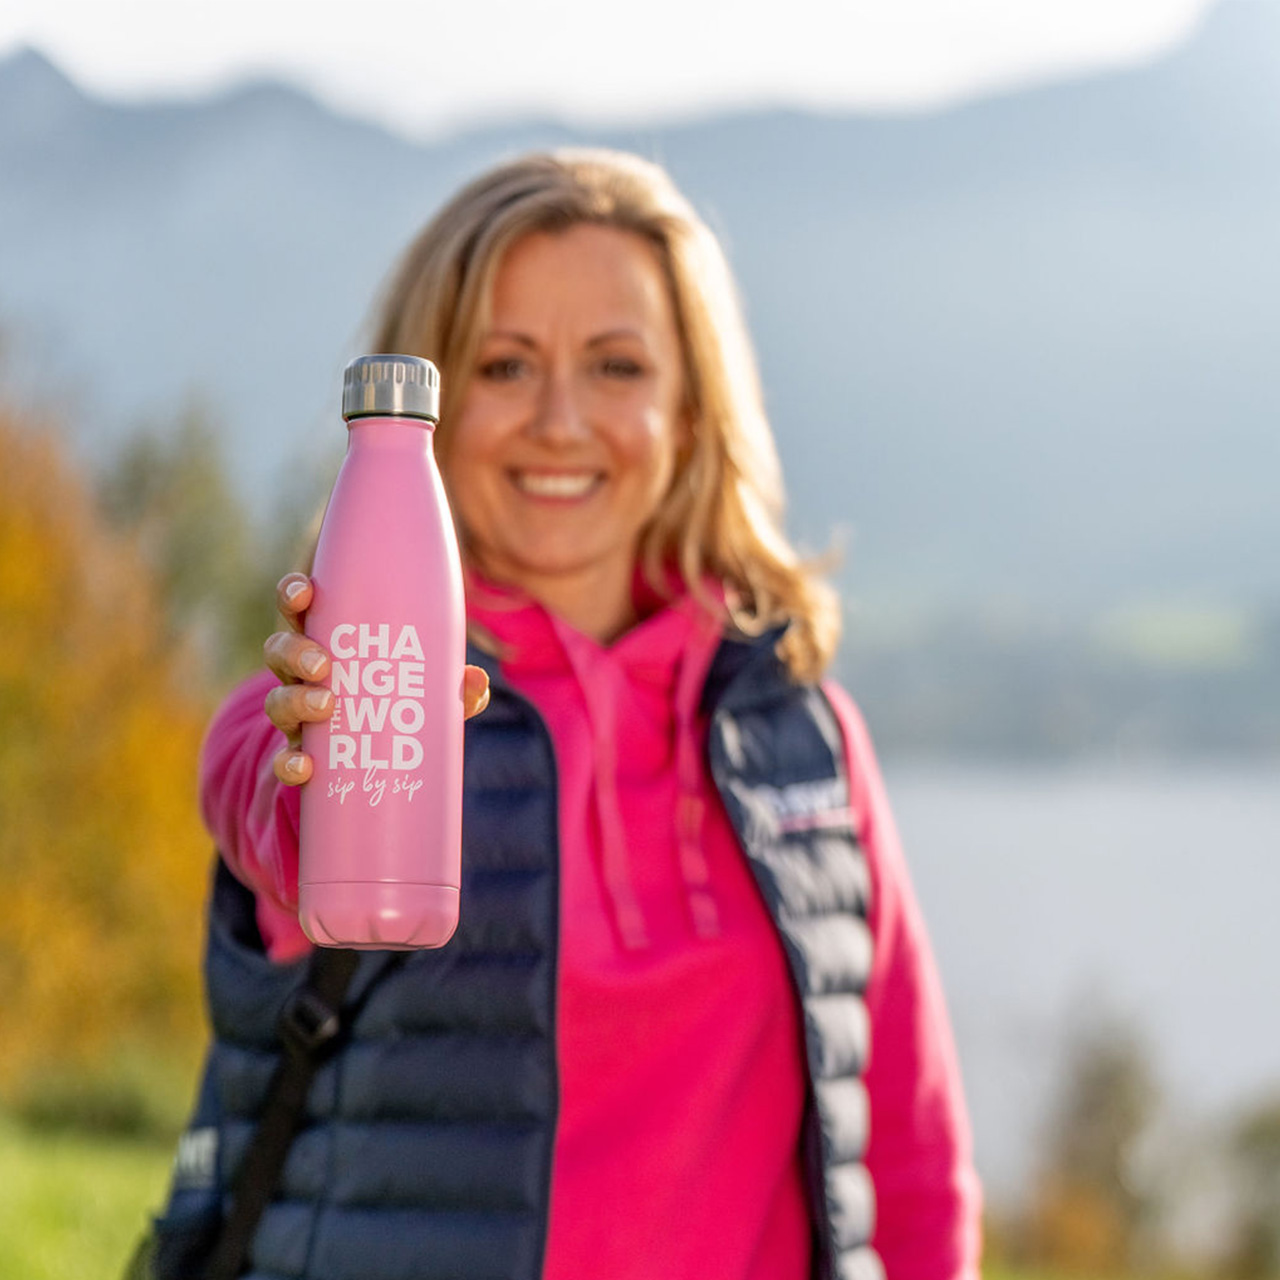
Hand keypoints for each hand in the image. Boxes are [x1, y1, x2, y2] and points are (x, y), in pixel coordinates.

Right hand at [263, 573, 490, 785]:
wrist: (363, 763)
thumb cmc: (393, 705)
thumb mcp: (421, 689)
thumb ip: (449, 685)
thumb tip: (476, 680)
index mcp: (327, 642)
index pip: (299, 609)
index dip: (293, 595)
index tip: (305, 593)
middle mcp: (302, 676)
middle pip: (280, 651)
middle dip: (296, 652)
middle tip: (323, 665)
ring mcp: (296, 716)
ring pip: (277, 701)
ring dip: (295, 701)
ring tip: (324, 707)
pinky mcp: (298, 756)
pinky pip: (282, 760)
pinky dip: (289, 764)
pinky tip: (304, 767)